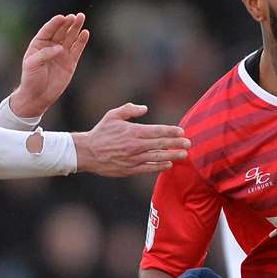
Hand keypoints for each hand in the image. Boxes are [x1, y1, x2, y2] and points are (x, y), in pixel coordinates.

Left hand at [8, 13, 90, 118]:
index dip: (55, 23)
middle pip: (61, 31)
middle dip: (68, 23)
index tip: (62, 17)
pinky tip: (85, 33)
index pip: (48, 30)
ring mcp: (62, 53)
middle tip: (74, 16)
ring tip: (81, 17)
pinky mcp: (70, 62)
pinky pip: (77, 49)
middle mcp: (51, 46)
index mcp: (39, 43)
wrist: (38, 96)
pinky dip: (81, 41)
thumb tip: (60, 48)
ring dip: (76, 28)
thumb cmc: (31, 79)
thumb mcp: (32, 65)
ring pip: (70, 37)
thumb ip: (44, 54)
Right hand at [73, 103, 189, 177]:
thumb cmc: (101, 132)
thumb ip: (129, 110)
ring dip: (172, 156)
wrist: (87, 153)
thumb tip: (145, 108)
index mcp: (133, 131)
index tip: (182, 131)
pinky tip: (168, 164)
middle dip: (176, 144)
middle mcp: (135, 146)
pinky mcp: (130, 169)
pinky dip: (159, 166)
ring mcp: (133, 159)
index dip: (171, 131)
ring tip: (184, 155)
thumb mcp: (113, 115)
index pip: (157, 131)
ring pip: (157, 157)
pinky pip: (148, 168)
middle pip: (160, 144)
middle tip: (189, 143)